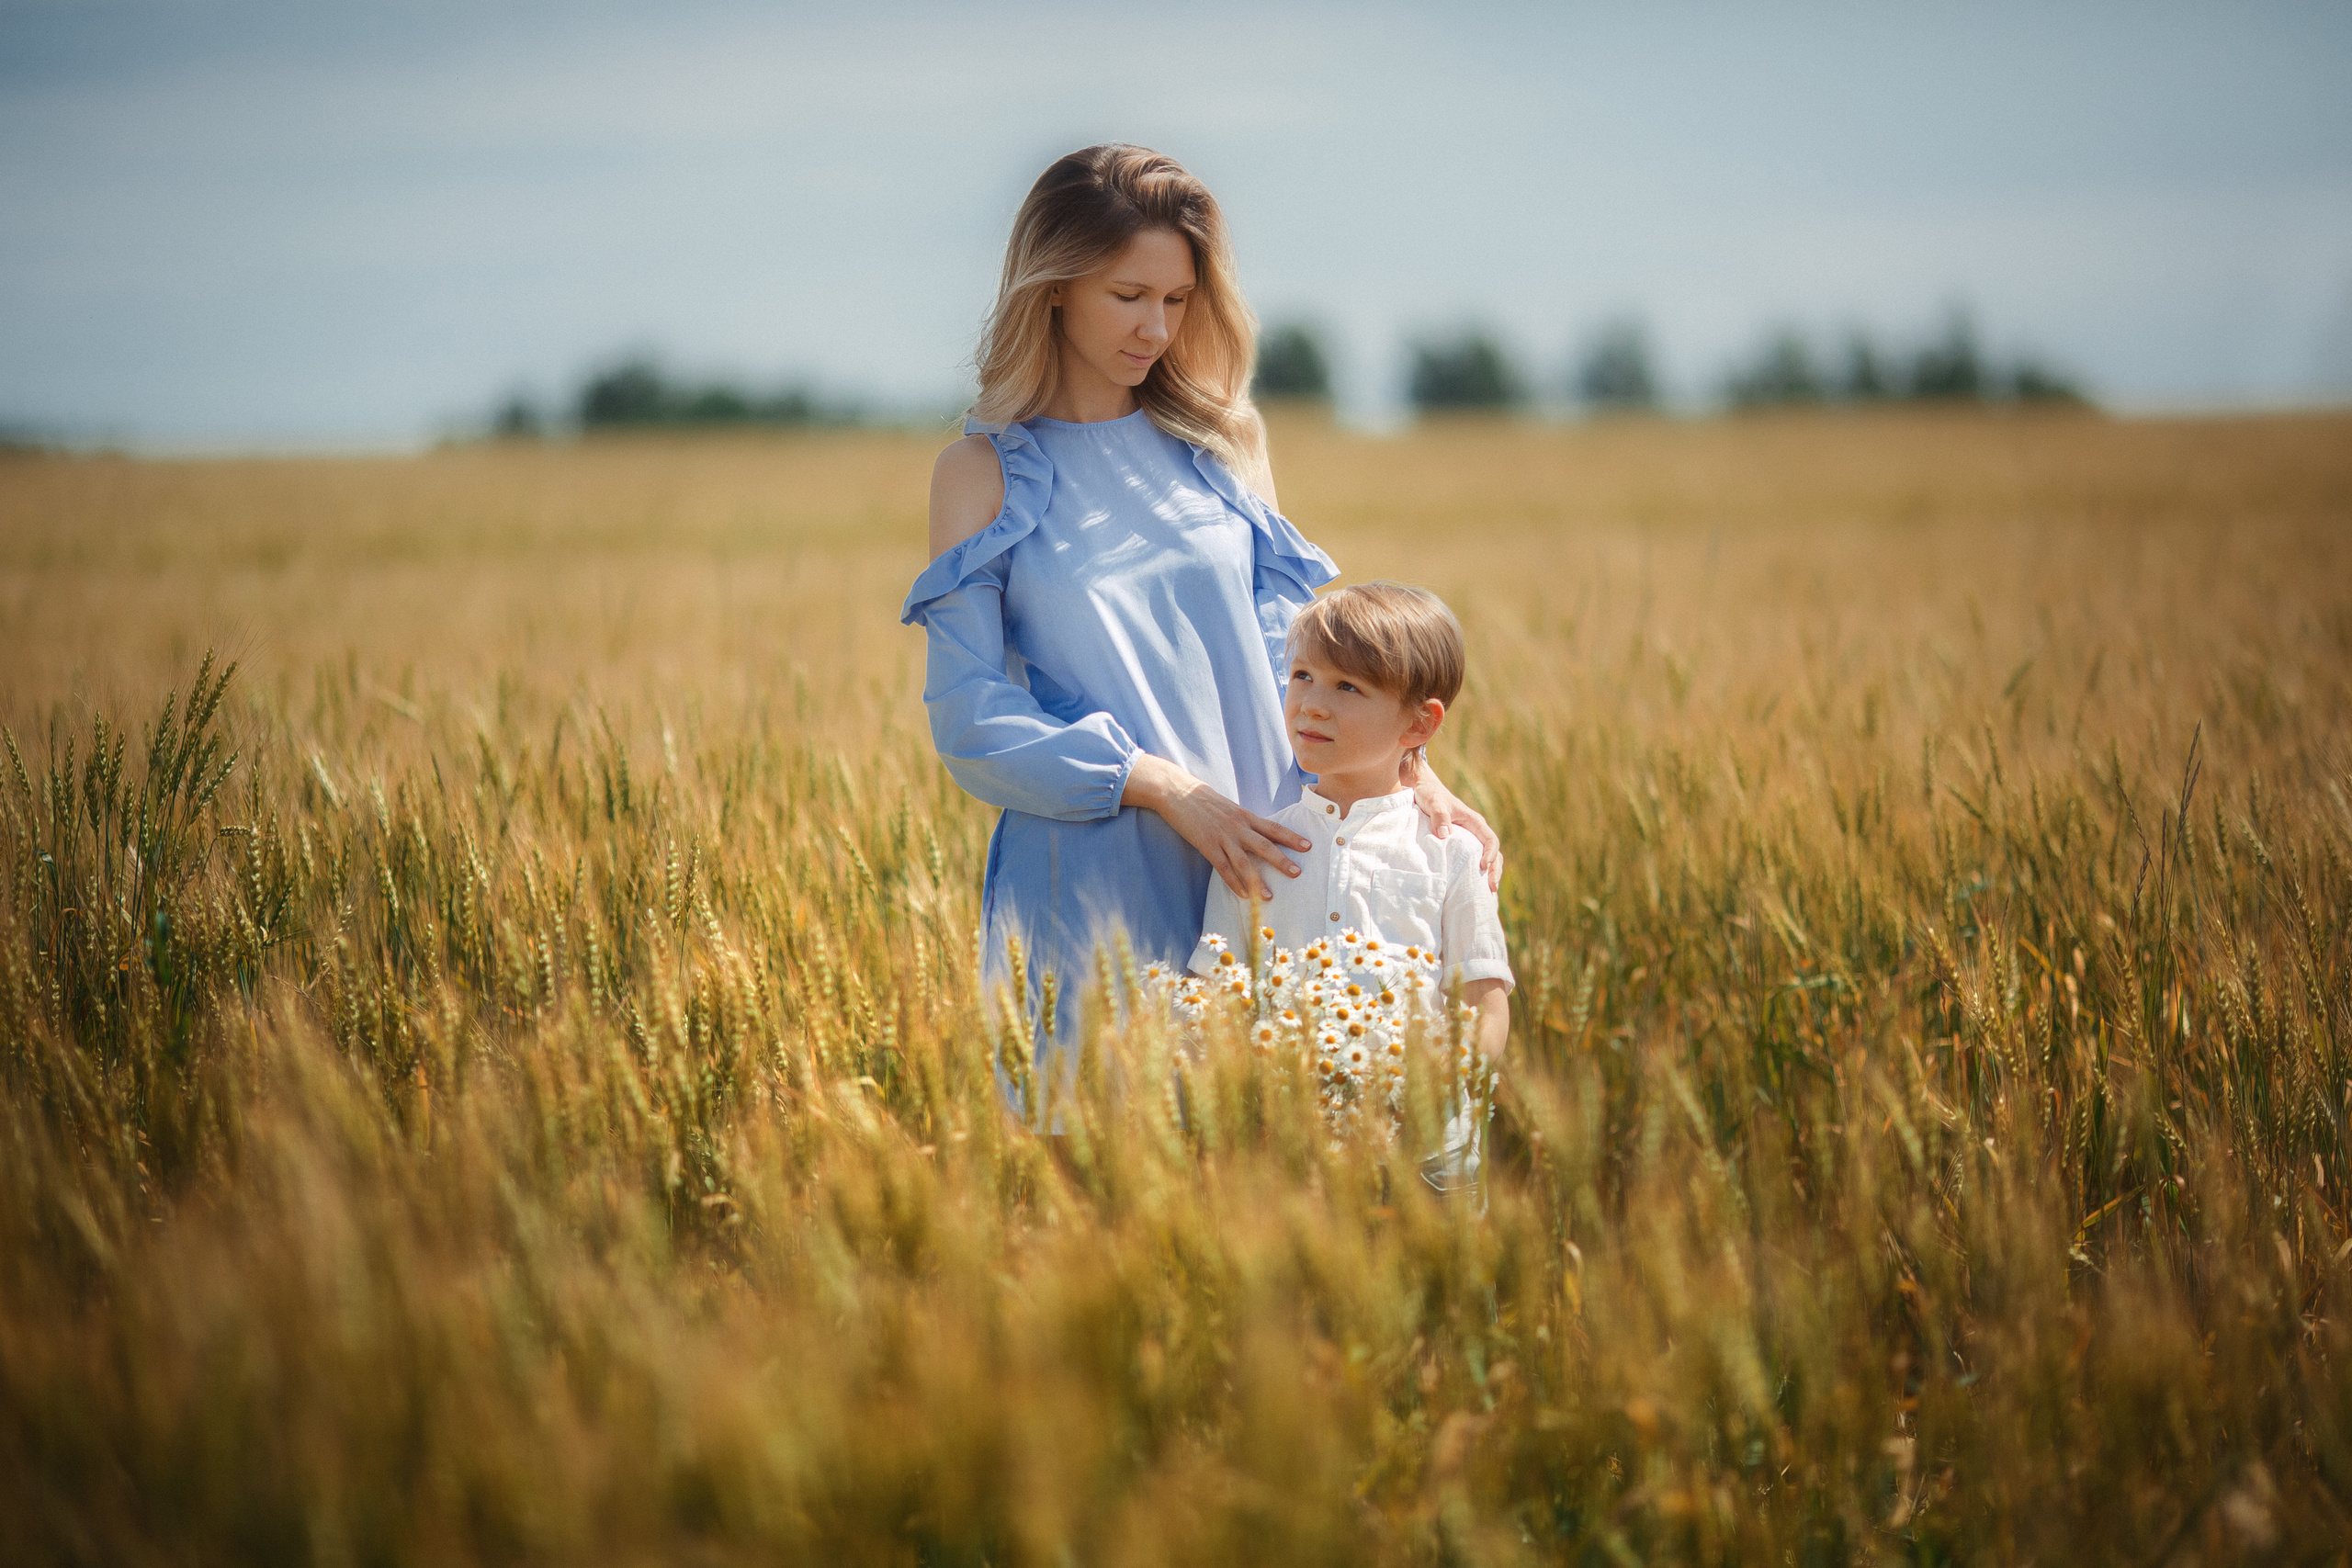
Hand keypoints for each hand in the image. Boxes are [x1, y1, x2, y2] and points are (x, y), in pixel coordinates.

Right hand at [1123, 754, 1310, 900]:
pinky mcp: (1207, 846)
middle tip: (1297, 873)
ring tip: (1269, 896)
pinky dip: (1233, 883)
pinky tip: (1242, 895)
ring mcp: (1222, 837)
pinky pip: (1223, 869)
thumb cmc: (1202, 798)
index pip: (1273, 828)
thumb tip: (1254, 831)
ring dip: (1258, 881)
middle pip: (1265, 846)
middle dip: (1282, 861)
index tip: (1308, 846)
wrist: (1177, 791)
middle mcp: (1238, 827)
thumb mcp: (1228, 806)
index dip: (1291, 837)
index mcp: (1245, 815)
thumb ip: (1242, 820)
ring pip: (1245, 862)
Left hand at [1405, 753, 1502, 890]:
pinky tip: (1471, 887)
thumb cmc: (1430, 795)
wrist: (1423, 790)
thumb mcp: (1434, 802)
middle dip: (1495, 870)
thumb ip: (1439, 815)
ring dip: (1488, 874)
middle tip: (1492, 889)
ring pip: (1485, 857)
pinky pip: (1472, 860)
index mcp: (1474, 821)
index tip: (1484, 866)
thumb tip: (1444, 834)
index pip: (1489, 839)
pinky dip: (1475, 873)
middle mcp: (1475, 831)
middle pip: (1493, 852)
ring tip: (1488, 893)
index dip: (1490, 853)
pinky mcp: (1460, 845)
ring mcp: (1469, 838)